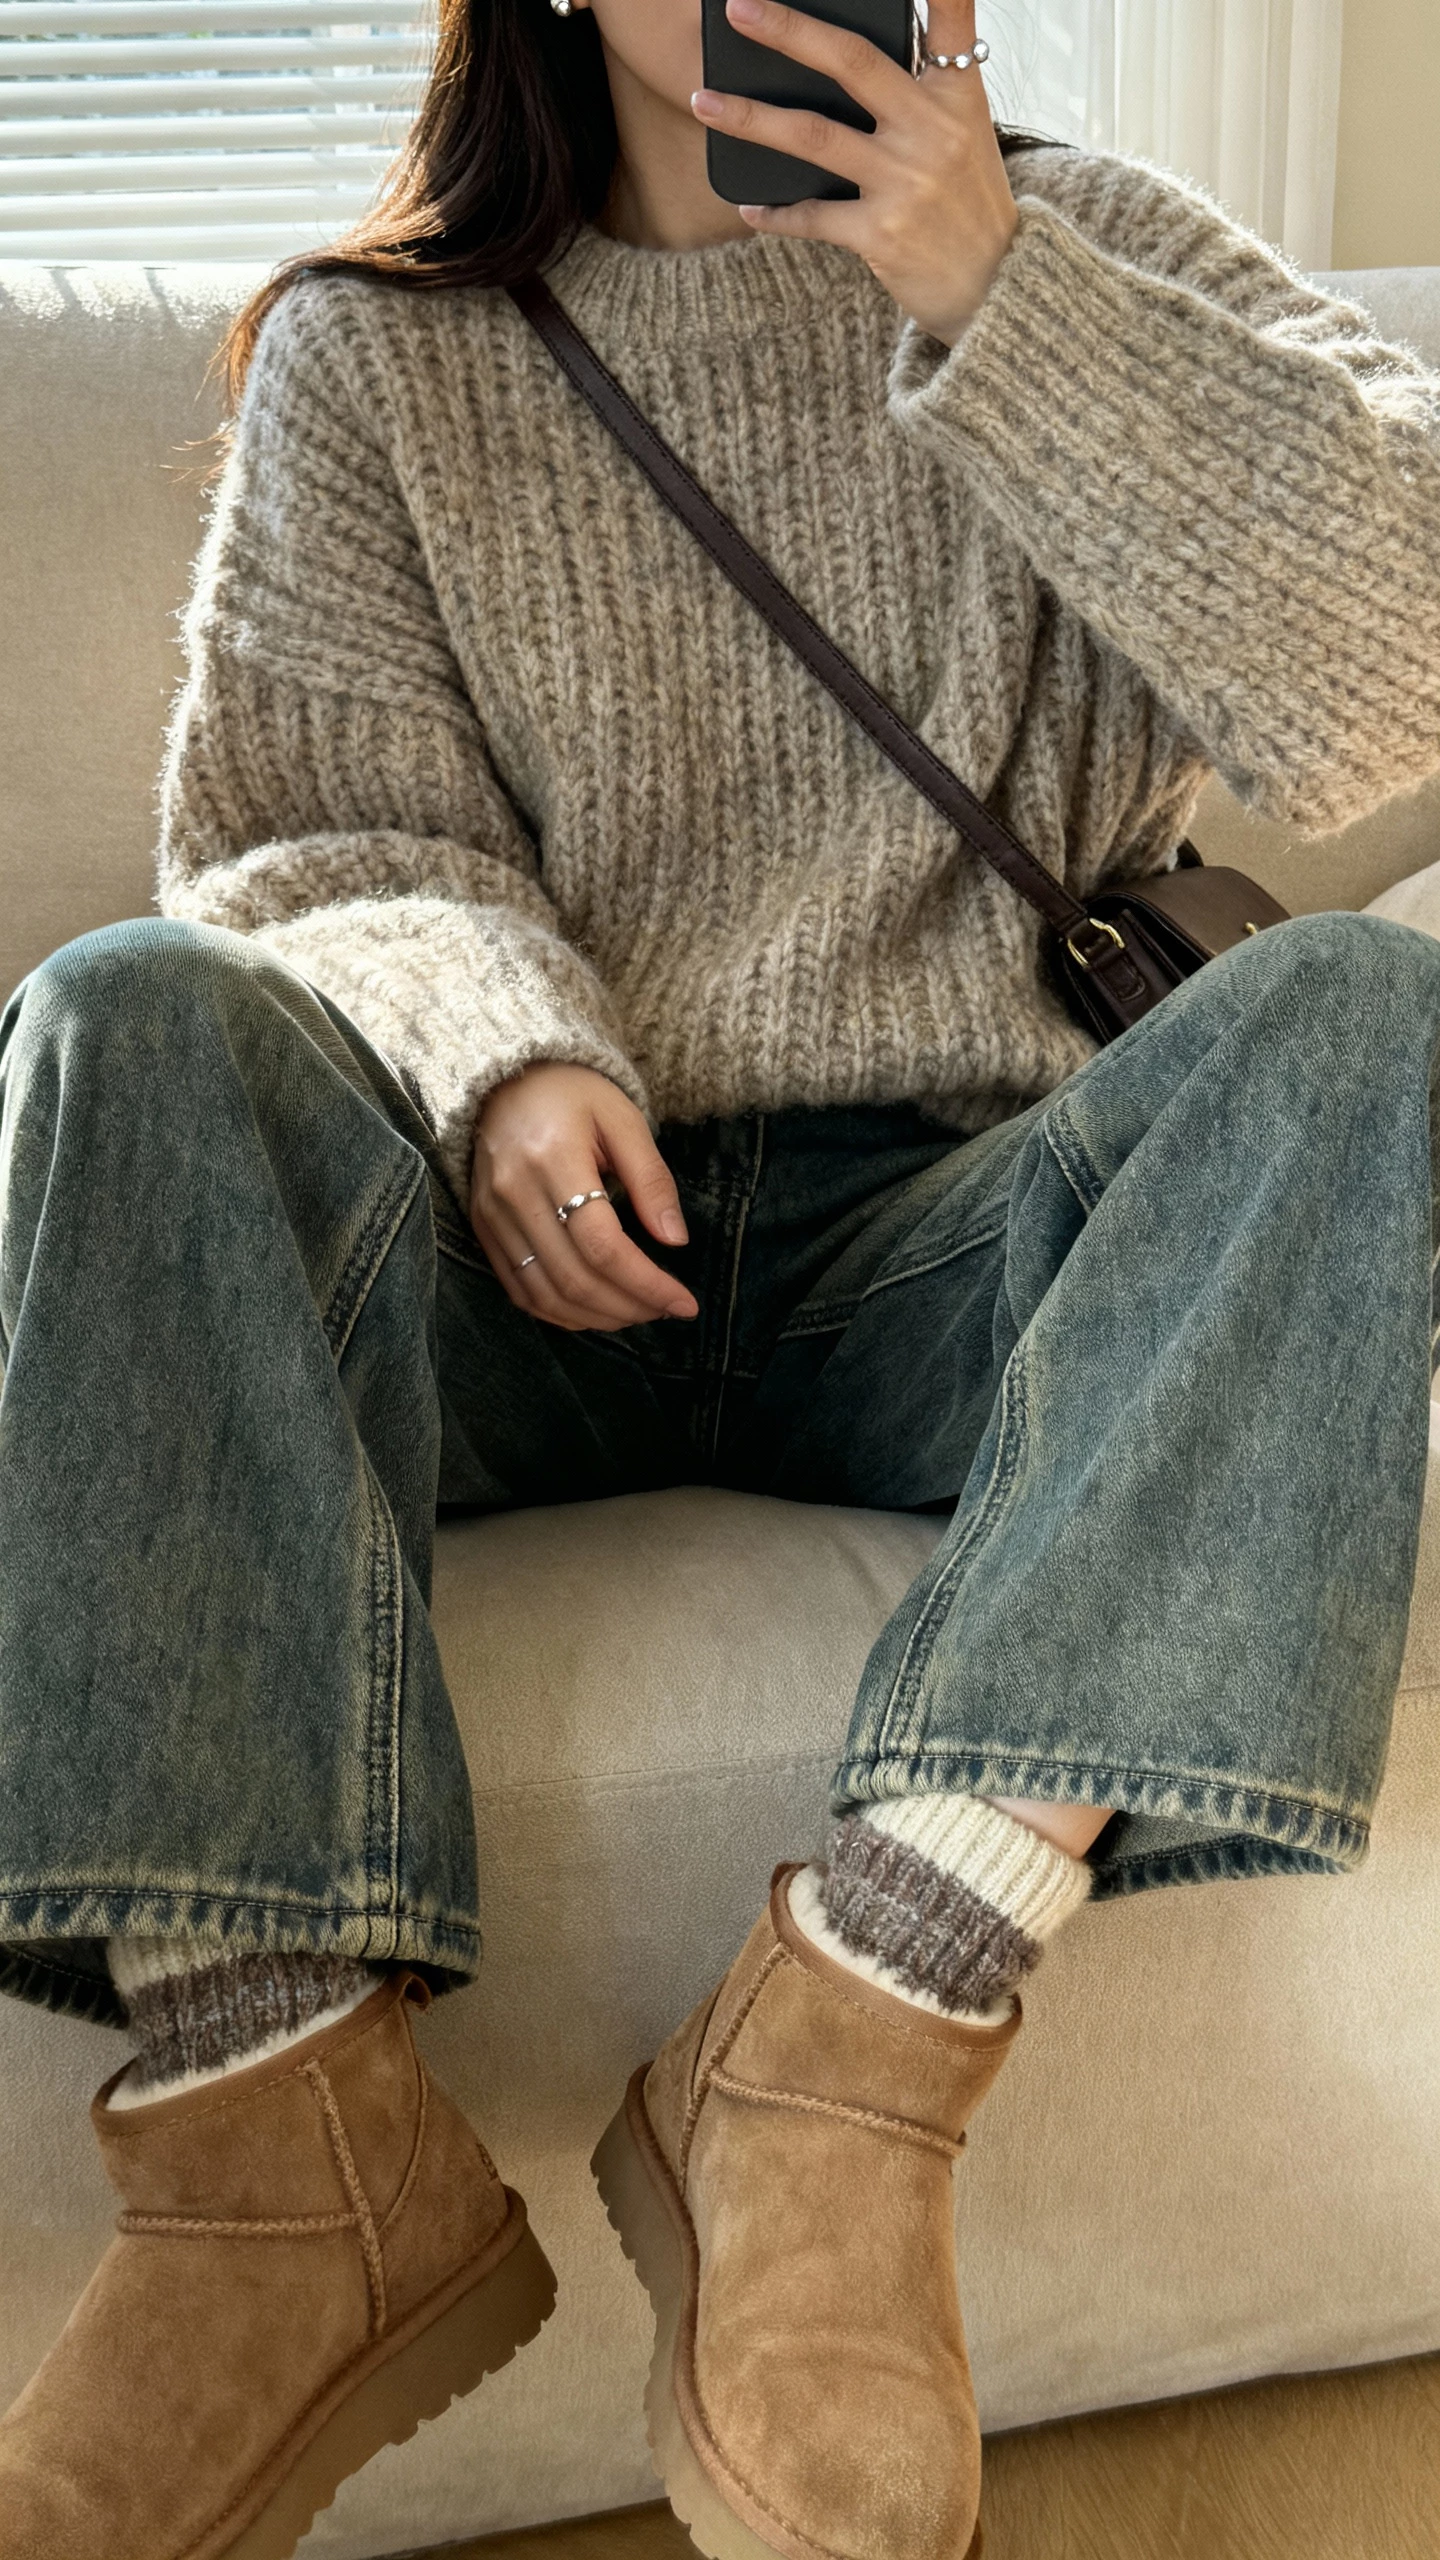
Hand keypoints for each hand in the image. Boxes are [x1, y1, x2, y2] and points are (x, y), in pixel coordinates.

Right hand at [470, 1062, 699, 1331]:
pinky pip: (519, 1289)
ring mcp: (492, 1215)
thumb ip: (652, 1180)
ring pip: (546, 1294)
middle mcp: (514, 1193)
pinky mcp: (483, 1228)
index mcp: (553, 1158)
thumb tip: (675, 1241)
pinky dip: (560, 1312)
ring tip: (637, 1313)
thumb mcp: (624, 1121)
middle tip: (665, 1309)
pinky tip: (595, 1311)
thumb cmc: (573, 1094)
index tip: (684, 1303)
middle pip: (574, 1278)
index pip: (603, 1246)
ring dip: (597, 1317)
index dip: (646, 1284)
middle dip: (628, 1306)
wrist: (506, 1079)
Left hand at [692, 0, 1017, 343]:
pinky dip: (777, 214)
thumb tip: (851, 55)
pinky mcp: (882, 234)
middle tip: (738, 9)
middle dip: (790, 31)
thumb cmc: (968, 202)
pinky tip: (750, 209)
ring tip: (704, 102)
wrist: (994, 287)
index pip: (951, 20)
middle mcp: (932, 130)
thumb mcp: (965, 133)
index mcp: (957, 95)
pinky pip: (814, 216)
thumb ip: (923, 89)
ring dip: (751, 118)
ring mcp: (905, 182)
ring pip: (814, 136)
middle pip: (852, 62)